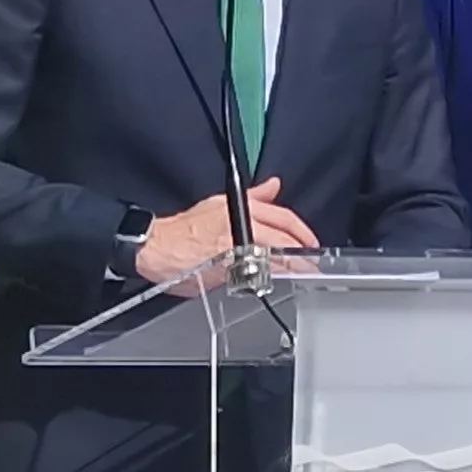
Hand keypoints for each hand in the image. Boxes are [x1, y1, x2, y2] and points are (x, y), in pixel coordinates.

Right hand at [137, 179, 317, 282]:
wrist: (157, 246)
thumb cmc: (183, 229)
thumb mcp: (220, 202)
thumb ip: (253, 197)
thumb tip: (273, 186)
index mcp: (243, 207)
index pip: (284, 217)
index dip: (302, 232)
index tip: (311, 243)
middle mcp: (243, 224)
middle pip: (285, 238)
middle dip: (304, 253)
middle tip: (314, 265)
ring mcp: (237, 247)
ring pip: (276, 256)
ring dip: (294, 267)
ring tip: (304, 277)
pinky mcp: (228, 268)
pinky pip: (257, 274)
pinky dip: (271, 279)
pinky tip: (281, 285)